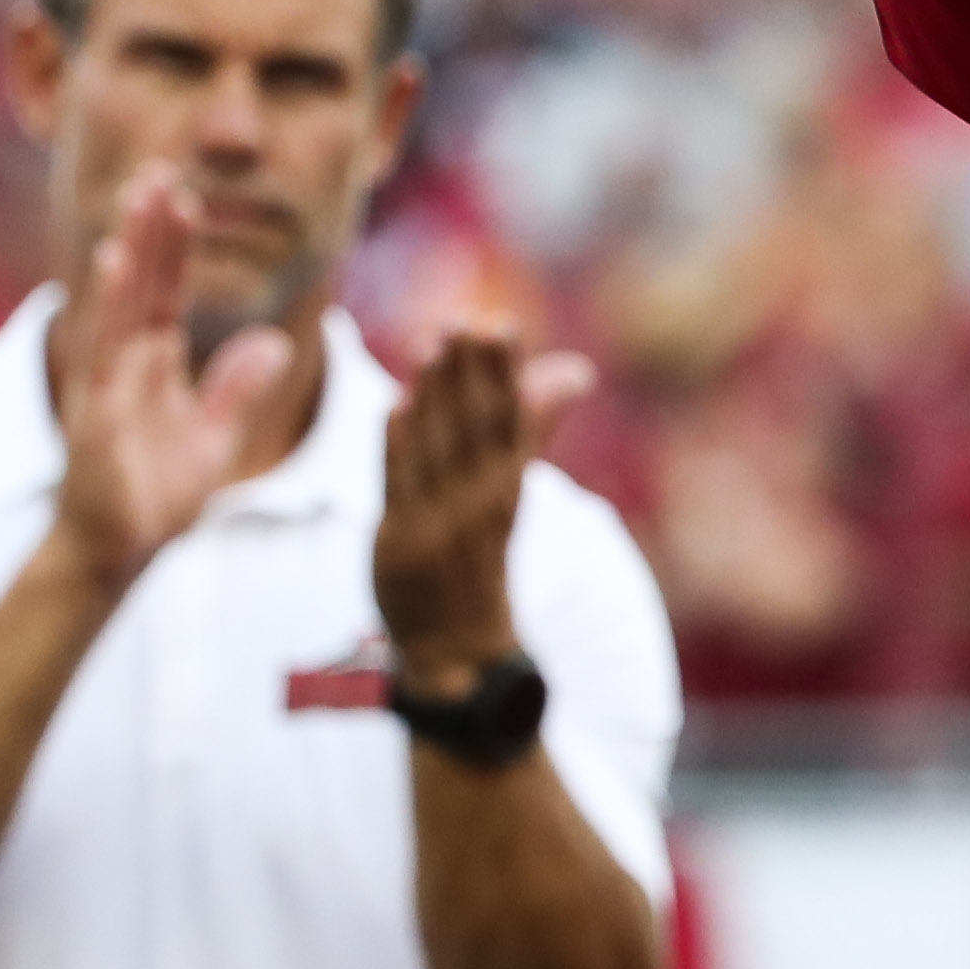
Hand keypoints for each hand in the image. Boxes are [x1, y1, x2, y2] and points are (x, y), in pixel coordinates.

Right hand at [53, 167, 292, 586]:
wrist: (116, 553)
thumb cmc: (155, 499)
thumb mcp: (213, 438)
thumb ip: (237, 390)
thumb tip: (274, 344)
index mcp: (150, 367)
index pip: (165, 293)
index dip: (174, 246)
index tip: (183, 196)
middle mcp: (125, 365)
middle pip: (143, 285)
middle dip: (151, 228)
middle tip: (159, 168)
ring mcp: (108, 385)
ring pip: (122, 304)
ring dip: (132, 247)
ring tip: (141, 195)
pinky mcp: (98, 411)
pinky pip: (104, 349)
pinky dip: (108, 304)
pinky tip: (112, 261)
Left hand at [374, 327, 594, 694]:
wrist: (457, 648)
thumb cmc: (482, 556)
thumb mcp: (509, 490)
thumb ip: (531, 425)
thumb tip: (575, 370)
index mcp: (509, 489)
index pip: (510, 420)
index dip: (503, 373)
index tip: (498, 323)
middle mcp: (478, 504)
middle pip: (476, 428)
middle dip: (470, 374)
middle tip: (466, 320)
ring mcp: (438, 524)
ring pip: (436, 450)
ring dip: (433, 396)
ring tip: (429, 342)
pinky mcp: (398, 542)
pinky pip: (398, 487)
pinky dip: (396, 447)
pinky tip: (394, 406)